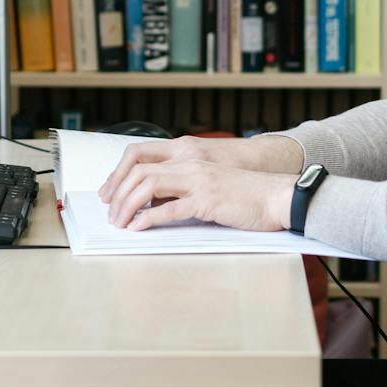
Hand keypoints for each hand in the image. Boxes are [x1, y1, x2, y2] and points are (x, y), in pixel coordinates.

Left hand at [97, 133, 303, 206]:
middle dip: (117, 194)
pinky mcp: (207, 201)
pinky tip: (139, 228)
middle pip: (138, 171)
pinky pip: (169, 210)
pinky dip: (148, 220)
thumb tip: (155, 202)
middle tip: (111, 214)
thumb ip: (183, 186)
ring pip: (148, 187)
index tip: (110, 194)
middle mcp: (189, 164)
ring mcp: (198, 181)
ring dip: (128, 206)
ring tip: (120, 223)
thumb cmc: (246, 193)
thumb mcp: (209, 182)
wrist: (277, 196)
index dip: (119, 175)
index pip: (140, 157)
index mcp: (188, 157)